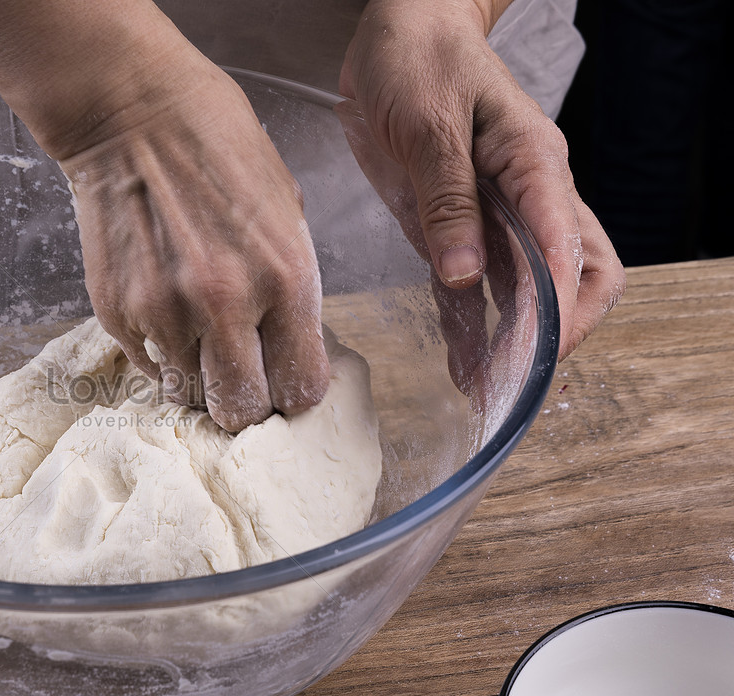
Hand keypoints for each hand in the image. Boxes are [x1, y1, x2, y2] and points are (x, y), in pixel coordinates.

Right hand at [60, 62, 327, 431]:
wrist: (131, 114)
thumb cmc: (217, 145)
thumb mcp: (286, 208)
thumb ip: (290, 284)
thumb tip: (288, 343)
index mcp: (285, 275)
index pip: (301, 387)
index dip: (293, 390)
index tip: (284, 379)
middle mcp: (226, 304)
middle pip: (240, 410)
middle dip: (244, 401)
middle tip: (240, 377)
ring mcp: (164, 313)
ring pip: (188, 393)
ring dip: (197, 377)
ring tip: (197, 336)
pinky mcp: (117, 312)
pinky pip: (147, 364)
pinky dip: (159, 351)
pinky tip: (163, 308)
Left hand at [340, 0, 624, 359]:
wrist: (395, 32)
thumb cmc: (420, 59)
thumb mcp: (428, 123)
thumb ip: (446, 198)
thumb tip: (463, 272)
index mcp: (533, 166)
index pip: (574, 248)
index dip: (562, 308)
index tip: (536, 352)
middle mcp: (525, 196)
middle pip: (574, 276)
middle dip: (554, 331)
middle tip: (514, 377)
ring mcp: (492, 213)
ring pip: (526, 288)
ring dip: (510, 338)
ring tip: (480, 386)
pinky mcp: (454, 224)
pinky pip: (475, 283)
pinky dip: (470, 321)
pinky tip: (459, 357)